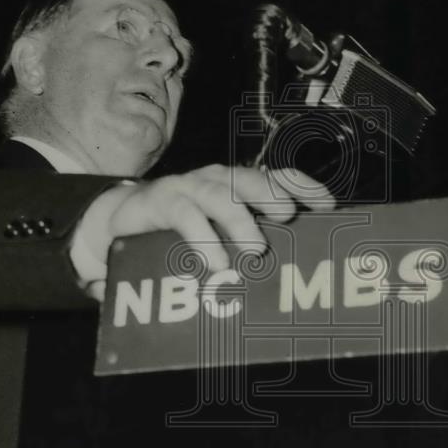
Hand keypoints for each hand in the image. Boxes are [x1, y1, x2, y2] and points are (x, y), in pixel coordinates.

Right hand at [79, 165, 333, 274]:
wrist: (121, 220)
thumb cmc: (181, 230)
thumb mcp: (217, 233)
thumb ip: (246, 241)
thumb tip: (290, 270)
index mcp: (237, 185)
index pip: (277, 177)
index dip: (303, 187)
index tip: (327, 206)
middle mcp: (217, 180)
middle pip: (251, 180)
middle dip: (272, 196)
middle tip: (286, 218)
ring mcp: (189, 188)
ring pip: (221, 196)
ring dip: (240, 222)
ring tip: (255, 250)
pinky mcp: (162, 202)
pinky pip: (185, 216)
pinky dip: (202, 239)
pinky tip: (214, 262)